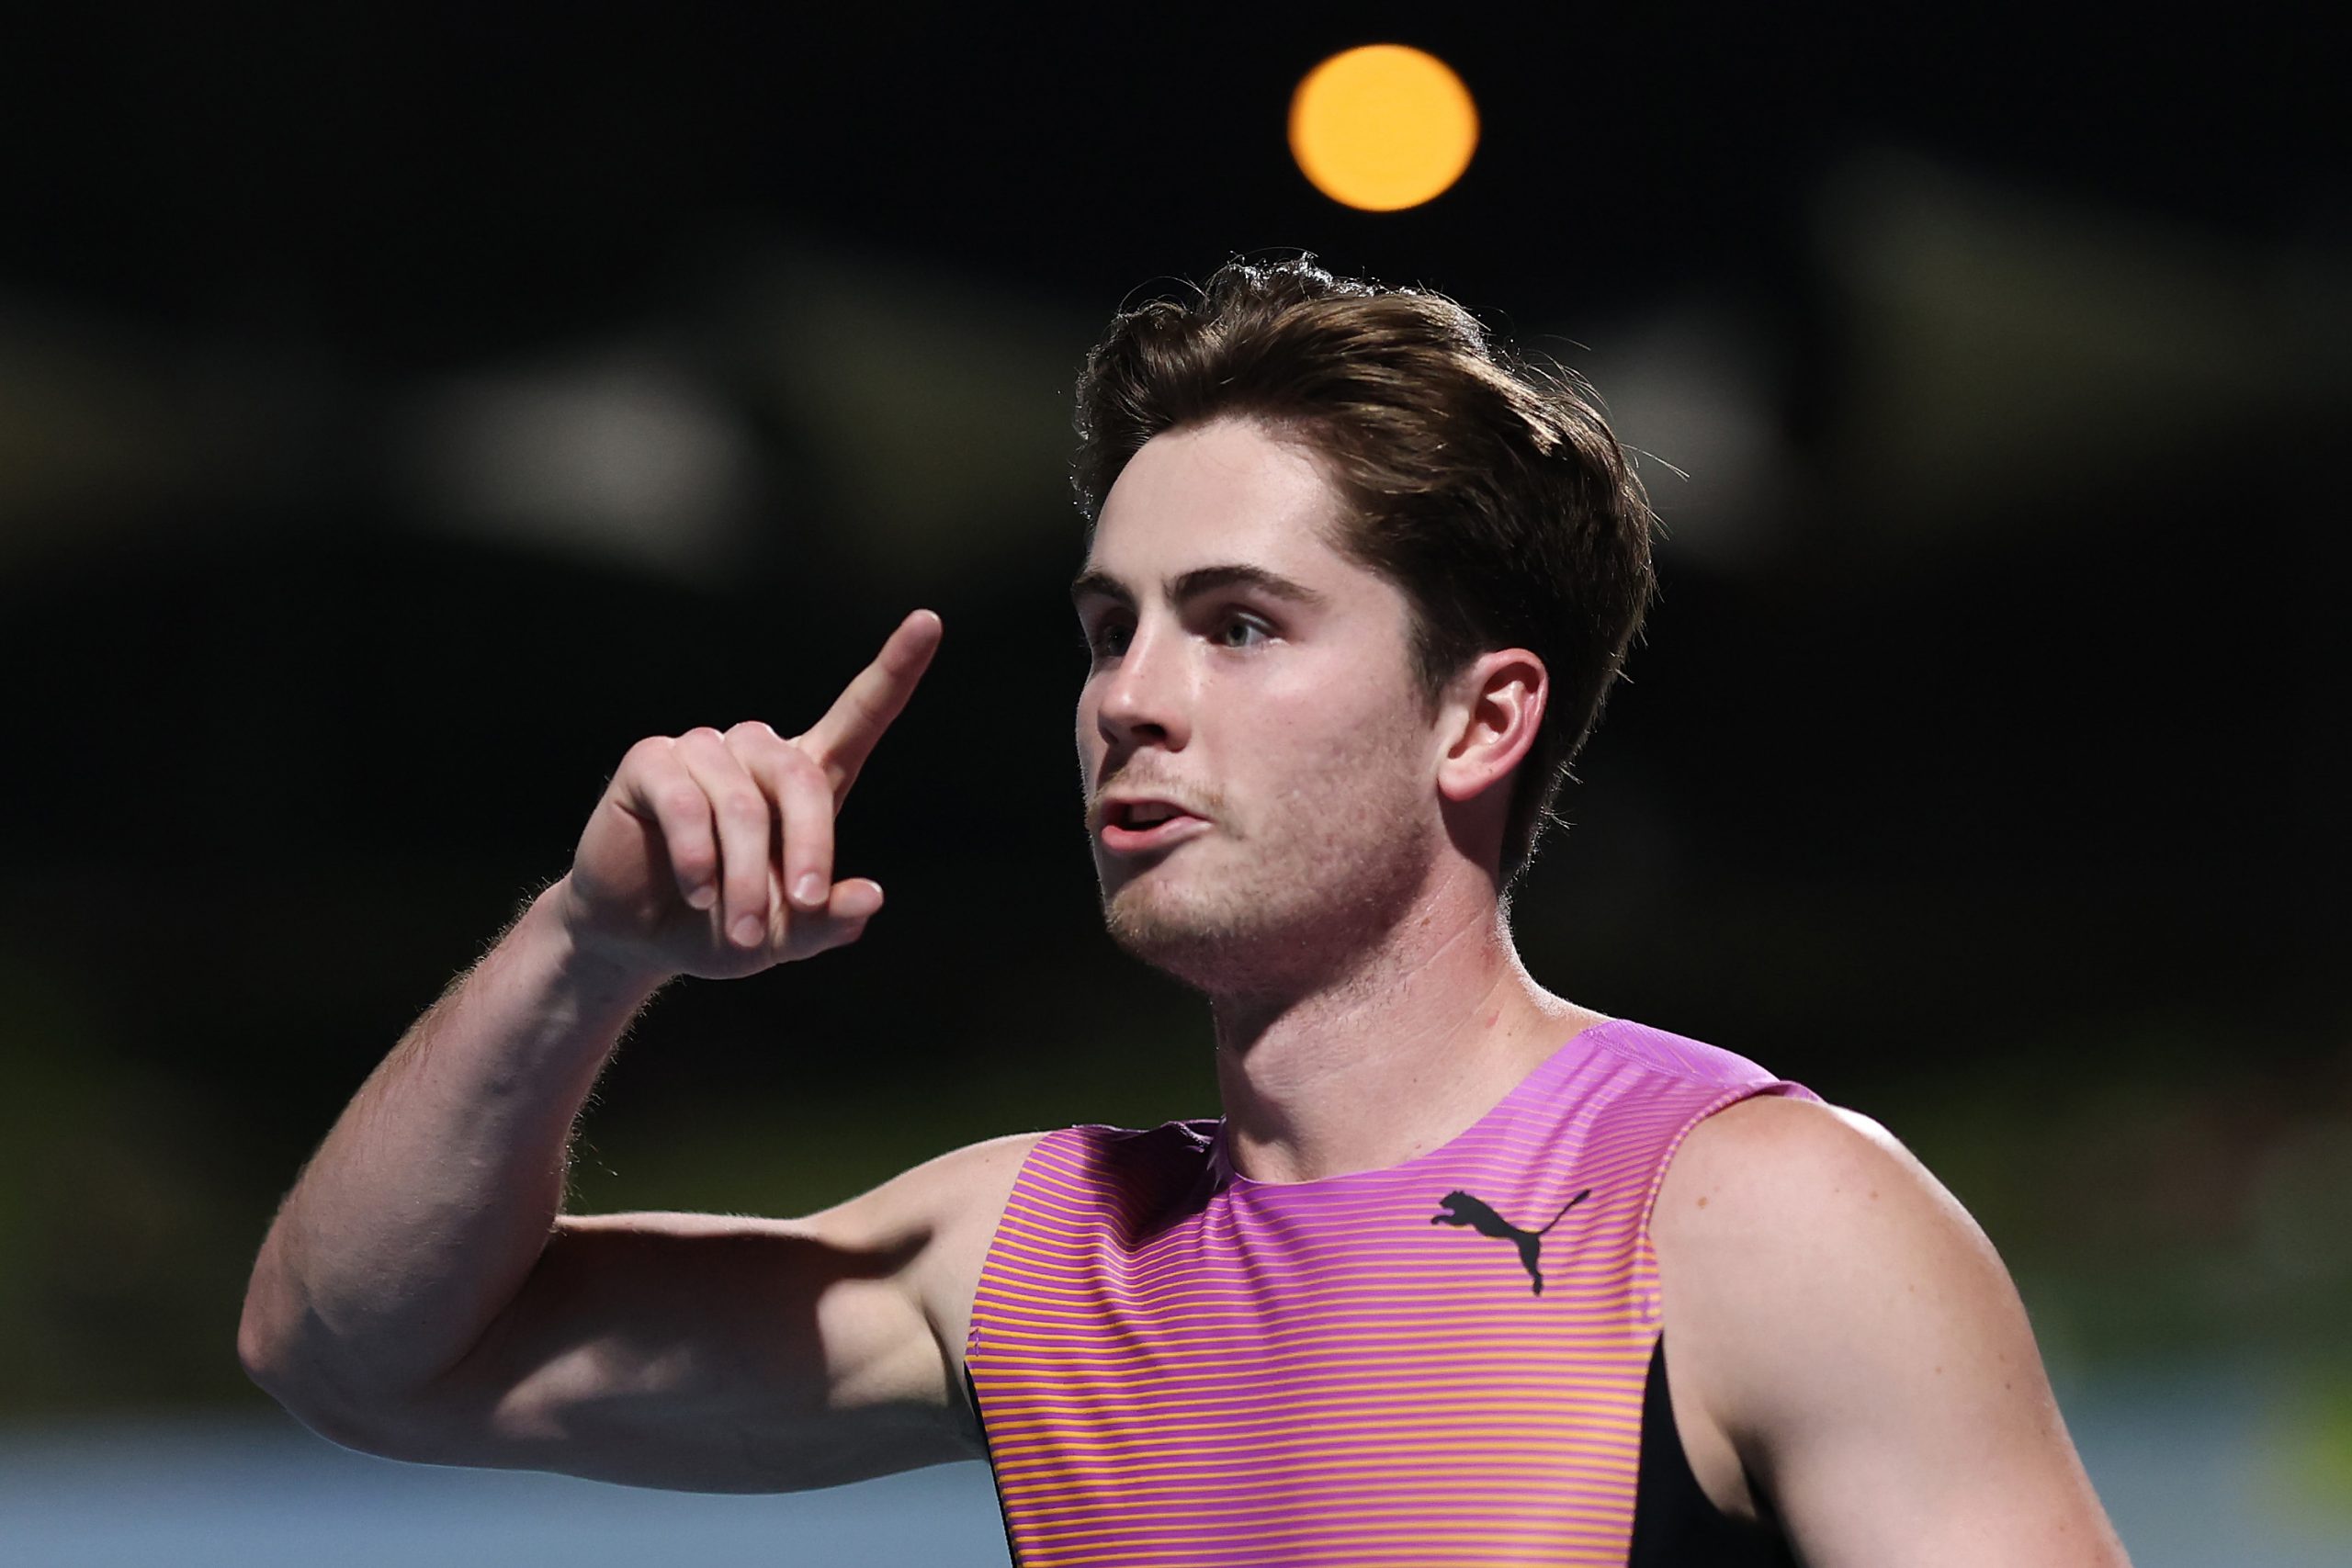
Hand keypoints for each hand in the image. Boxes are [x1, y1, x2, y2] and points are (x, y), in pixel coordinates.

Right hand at [556, 610, 941, 980]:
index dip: (895, 669)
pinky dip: (696, 857)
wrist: (639, 938)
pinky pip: (684, 802)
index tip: (928, 622)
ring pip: (741, 804)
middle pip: (802, 778)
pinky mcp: (651, 762)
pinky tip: (697, 893)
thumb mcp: (785, 936)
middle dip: (808, 849)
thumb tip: (870, 896)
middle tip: (799, 906)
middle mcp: (759, 752)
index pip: (860, 713)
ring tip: (736, 928)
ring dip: (742, 875)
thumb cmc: (723, 927)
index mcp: (808, 779)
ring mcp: (703, 750)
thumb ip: (827, 920)